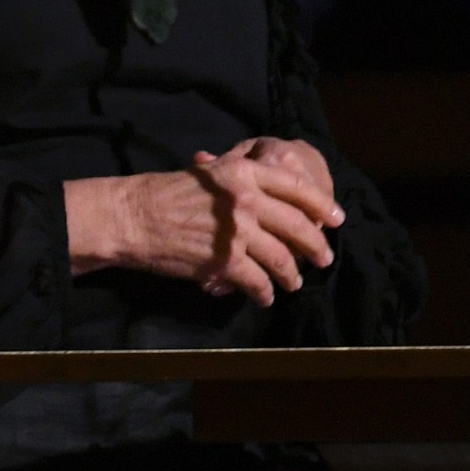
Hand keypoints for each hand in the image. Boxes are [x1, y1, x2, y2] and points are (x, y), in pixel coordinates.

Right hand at [64, 137, 344, 306]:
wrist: (133, 216)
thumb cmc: (165, 193)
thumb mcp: (208, 174)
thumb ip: (242, 182)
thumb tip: (273, 198)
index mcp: (243, 172)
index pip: (296, 188)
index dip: (322, 205)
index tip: (336, 219)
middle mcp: (245, 199)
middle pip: (297, 226)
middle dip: (316, 246)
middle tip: (324, 258)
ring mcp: (237, 231)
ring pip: (282, 259)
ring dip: (291, 275)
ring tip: (293, 283)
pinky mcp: (225, 261)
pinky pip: (257, 282)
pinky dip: (265, 293)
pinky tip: (265, 298)